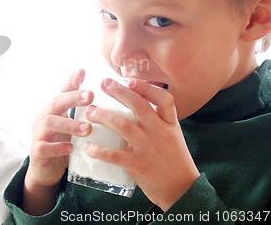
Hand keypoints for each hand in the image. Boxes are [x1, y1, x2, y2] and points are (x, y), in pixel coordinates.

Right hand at [22, 69, 92, 214]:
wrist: (45, 171)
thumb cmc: (58, 141)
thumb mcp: (67, 121)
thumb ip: (73, 101)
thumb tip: (83, 73)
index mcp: (51, 110)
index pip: (61, 92)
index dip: (72, 83)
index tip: (84, 73)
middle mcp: (42, 118)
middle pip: (54, 103)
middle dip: (72, 98)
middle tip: (90, 96)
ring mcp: (38, 135)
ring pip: (49, 124)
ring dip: (69, 124)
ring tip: (87, 128)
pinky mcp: (36, 152)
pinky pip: (44, 147)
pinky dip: (58, 147)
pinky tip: (71, 148)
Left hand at [84, 79, 198, 210]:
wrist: (182, 191)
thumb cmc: (174, 160)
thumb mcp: (172, 135)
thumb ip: (158, 121)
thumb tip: (135, 103)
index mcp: (170, 124)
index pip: (164, 99)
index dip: (147, 87)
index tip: (129, 80)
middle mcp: (160, 132)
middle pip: (138, 106)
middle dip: (119, 92)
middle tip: (103, 83)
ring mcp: (148, 148)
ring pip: (123, 125)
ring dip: (103, 116)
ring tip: (89, 112)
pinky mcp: (138, 165)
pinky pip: (114, 155)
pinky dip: (99, 150)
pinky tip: (88, 146)